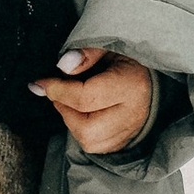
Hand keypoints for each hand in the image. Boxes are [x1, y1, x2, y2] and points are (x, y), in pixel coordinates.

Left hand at [30, 44, 157, 156]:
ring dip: (71, 122)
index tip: (40, 83)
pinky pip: (96, 147)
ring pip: (89, 141)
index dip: (57, 90)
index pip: (86, 97)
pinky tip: (83, 114)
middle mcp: (132, 115)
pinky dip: (82, 132)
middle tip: (59, 92)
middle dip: (64, 110)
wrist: (153, 79)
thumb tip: (62, 66)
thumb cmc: (128, 59)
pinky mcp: (125, 143)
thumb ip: (87, 53)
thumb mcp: (110, 46)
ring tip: (71, 102)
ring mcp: (130, 133)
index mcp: (131, 86)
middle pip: (86, 128)